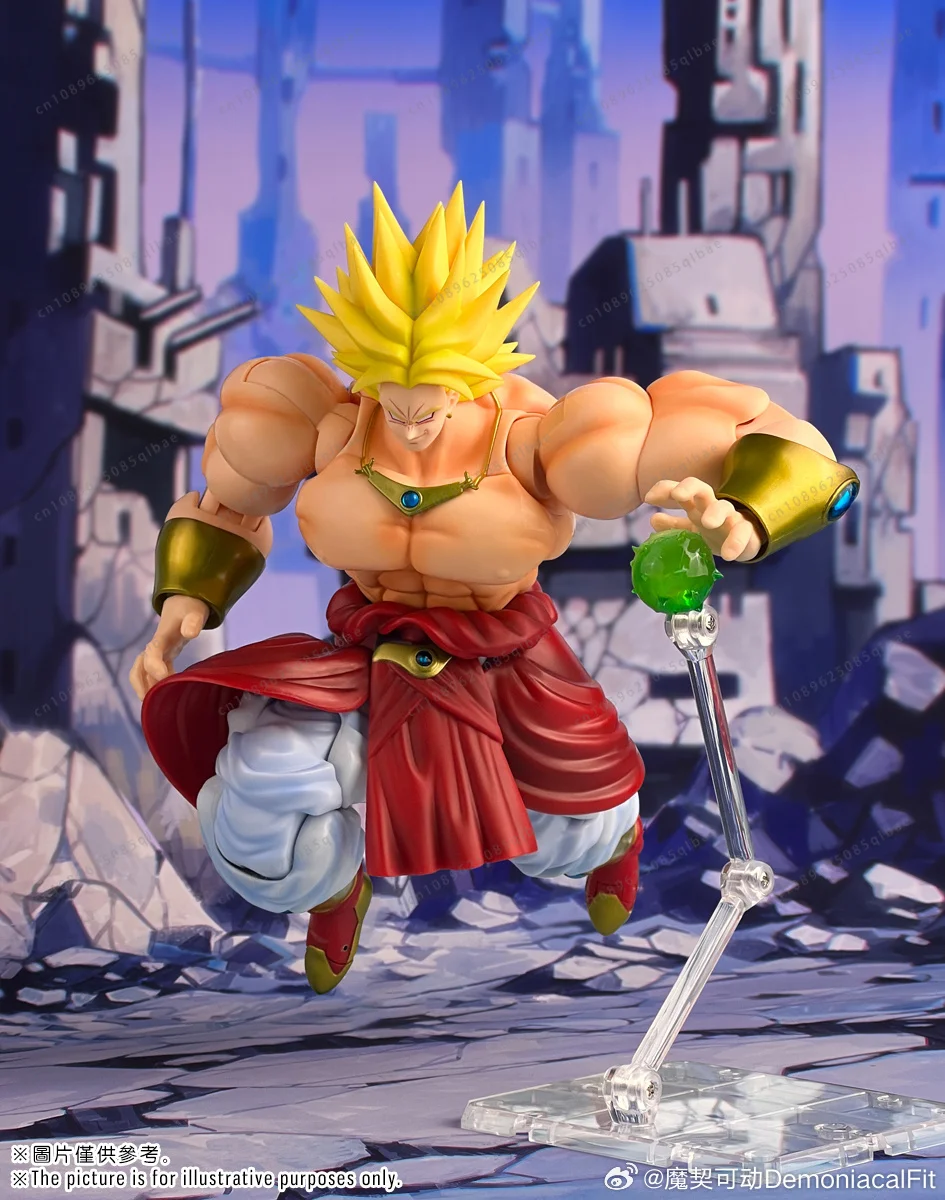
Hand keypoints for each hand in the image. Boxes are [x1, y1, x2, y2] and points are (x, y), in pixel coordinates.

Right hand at [129, 595, 209, 699]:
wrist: (183, 602)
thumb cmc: (189, 608)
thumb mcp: (195, 611)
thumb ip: (194, 620)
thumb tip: (190, 633)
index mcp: (161, 636)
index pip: (151, 653)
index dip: (154, 666)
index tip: (165, 678)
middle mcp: (155, 646)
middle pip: (138, 668)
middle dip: (141, 685)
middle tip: (151, 703)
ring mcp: (157, 653)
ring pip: (142, 673)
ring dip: (146, 688)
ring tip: (155, 706)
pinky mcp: (162, 657)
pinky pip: (153, 674)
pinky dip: (156, 685)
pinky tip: (167, 696)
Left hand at [644, 477, 762, 561]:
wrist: (742, 544)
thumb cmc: (713, 531)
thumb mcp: (692, 529)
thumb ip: (673, 525)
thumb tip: (653, 519)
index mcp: (696, 505)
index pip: (680, 490)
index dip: (664, 489)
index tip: (648, 498)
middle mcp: (712, 506)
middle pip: (702, 488)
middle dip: (689, 488)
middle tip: (678, 495)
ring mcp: (730, 517)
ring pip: (724, 507)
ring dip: (715, 512)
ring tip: (707, 523)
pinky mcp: (745, 530)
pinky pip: (742, 532)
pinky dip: (736, 542)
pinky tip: (727, 555)